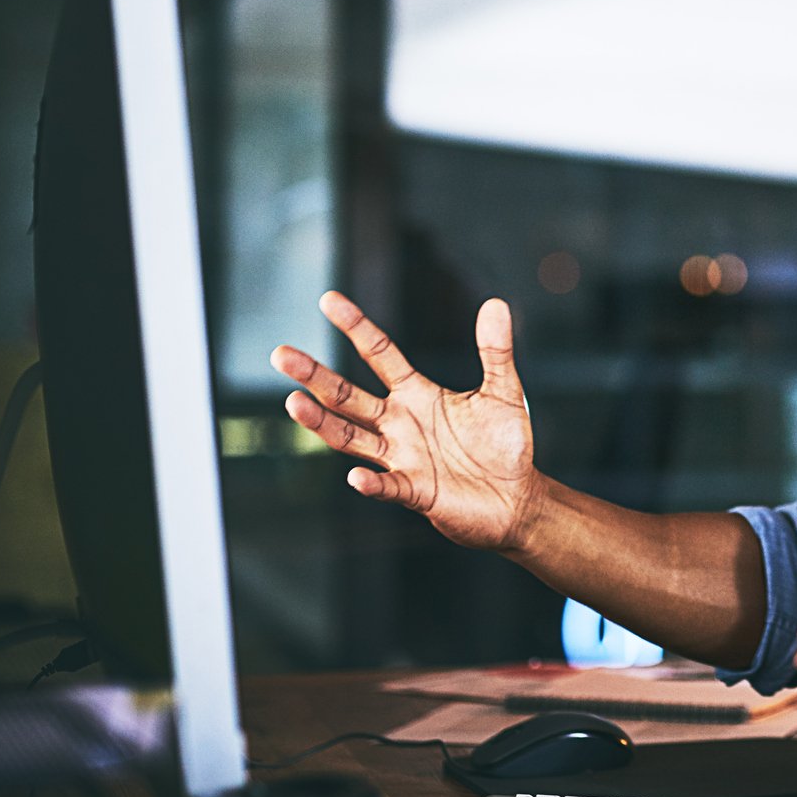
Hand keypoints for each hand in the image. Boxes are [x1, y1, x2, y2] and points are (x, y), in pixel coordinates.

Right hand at [271, 291, 540, 553]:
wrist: (516, 498)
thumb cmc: (504, 444)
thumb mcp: (503, 392)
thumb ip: (496, 350)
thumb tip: (496, 303)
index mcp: (417, 395)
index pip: (379, 354)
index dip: (356, 326)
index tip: (328, 299)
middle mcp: (399, 424)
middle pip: (347, 396)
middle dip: (314, 376)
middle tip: (280, 354)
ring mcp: (402, 458)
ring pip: (350, 438)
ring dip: (322, 423)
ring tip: (293, 402)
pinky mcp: (416, 492)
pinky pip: (388, 487)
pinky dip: (371, 483)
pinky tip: (356, 476)